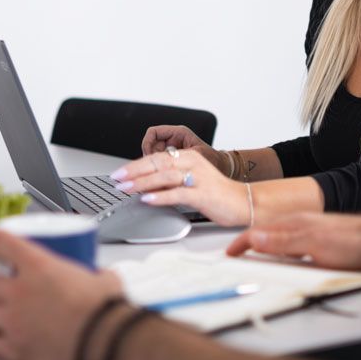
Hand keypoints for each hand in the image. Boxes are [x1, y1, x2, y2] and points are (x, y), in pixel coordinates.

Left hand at [0, 228, 122, 359]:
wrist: (105, 343)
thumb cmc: (104, 310)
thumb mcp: (104, 279)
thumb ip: (96, 274)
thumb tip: (102, 276)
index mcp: (39, 267)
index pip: (0, 242)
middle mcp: (20, 292)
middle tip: (2, 285)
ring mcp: (13, 322)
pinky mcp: (14, 350)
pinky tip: (1, 337)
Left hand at [111, 148, 250, 225]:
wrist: (244, 202)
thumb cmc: (216, 193)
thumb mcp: (191, 181)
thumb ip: (170, 180)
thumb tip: (145, 186)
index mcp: (189, 157)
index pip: (157, 157)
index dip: (136, 165)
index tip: (119, 173)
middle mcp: (193, 164)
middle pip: (158, 163)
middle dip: (134, 172)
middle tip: (117, 179)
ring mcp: (198, 179)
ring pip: (165, 176)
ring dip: (142, 183)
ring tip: (126, 189)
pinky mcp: (203, 194)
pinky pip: (177, 194)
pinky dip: (160, 196)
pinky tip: (147, 200)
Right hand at [142, 125, 228, 174]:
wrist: (221, 168)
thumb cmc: (212, 159)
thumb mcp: (194, 156)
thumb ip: (178, 158)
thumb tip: (161, 164)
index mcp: (179, 133)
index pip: (153, 132)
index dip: (147, 144)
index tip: (149, 157)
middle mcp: (173, 140)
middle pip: (150, 146)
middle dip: (150, 159)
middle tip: (154, 171)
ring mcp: (171, 150)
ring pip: (153, 157)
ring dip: (154, 167)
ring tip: (161, 176)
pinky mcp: (171, 160)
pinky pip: (159, 165)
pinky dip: (159, 172)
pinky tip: (165, 179)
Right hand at [226, 211, 360, 270]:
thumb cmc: (354, 241)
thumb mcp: (314, 244)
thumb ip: (283, 241)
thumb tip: (253, 237)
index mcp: (295, 224)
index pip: (260, 233)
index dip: (242, 243)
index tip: (229, 253)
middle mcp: (302, 226)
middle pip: (268, 235)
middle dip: (250, 244)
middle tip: (236, 255)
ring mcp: (312, 233)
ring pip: (282, 241)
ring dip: (266, 247)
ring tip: (254, 256)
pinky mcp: (323, 243)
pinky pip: (295, 247)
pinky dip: (283, 253)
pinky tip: (287, 259)